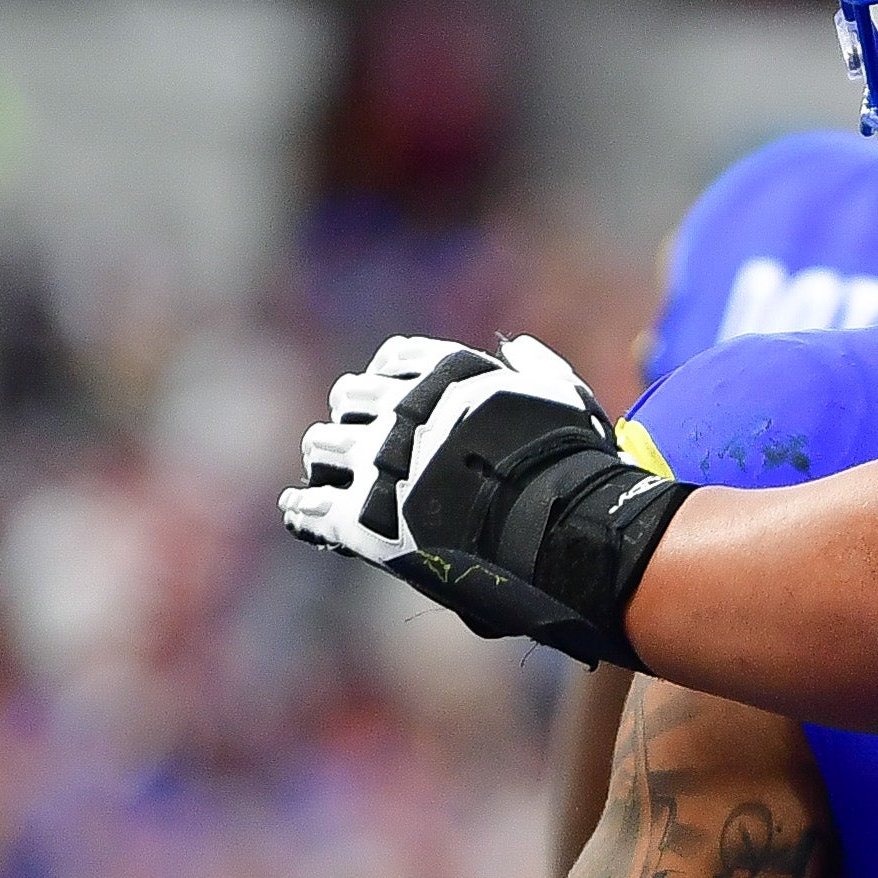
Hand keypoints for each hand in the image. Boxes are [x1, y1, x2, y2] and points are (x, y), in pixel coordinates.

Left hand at [284, 334, 681, 663]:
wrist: (567, 530)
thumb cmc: (574, 465)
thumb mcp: (567, 399)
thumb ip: (537, 367)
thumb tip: (514, 346)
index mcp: (447, 373)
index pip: (394, 358)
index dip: (393, 381)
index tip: (396, 403)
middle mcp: (403, 409)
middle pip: (348, 397)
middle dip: (355, 418)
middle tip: (365, 448)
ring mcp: (380, 463)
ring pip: (320, 447)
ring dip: (327, 462)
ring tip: (336, 482)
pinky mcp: (365, 519)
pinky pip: (309, 509)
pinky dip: (303, 512)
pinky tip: (303, 515)